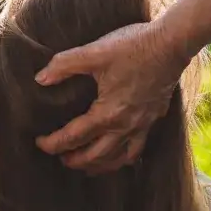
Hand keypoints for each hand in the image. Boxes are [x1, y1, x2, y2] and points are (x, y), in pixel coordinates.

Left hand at [34, 20, 192, 174]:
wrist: (171, 44)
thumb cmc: (133, 47)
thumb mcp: (93, 52)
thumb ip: (64, 65)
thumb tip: (40, 79)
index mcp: (107, 114)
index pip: (73, 137)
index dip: (53, 144)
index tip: (39, 143)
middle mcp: (125, 126)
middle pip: (95, 156)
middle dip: (74, 160)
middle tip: (60, 158)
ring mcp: (142, 125)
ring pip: (117, 158)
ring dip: (98, 165)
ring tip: (86, 166)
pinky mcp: (153, 119)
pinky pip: (137, 149)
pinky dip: (123, 158)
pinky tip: (118, 157)